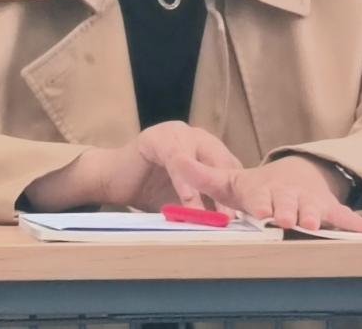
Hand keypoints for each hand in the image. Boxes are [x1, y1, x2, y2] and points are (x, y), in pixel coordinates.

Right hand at [24, 120, 244, 212]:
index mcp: (207, 149)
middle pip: (224, 162)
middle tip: (238, 220)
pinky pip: (177, 160)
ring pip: (202, 160)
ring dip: (210, 190)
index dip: (241, 194)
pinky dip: (185, 183)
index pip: (233, 169)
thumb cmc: (150, 192)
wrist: (111, 180)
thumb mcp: (185, 201)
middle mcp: (196, 137)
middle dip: (232, 192)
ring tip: (219, 217)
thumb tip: (233, 229)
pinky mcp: (157, 137)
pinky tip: (189, 203)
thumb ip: (206, 207)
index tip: (250, 220)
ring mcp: (176, 133)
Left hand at [177, 154, 361, 232]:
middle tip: (287, 220)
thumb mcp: (230, 181)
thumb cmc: (258, 187)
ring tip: (315, 225)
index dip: (262, 205)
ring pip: (314, 210)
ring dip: (315, 217)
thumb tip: (177, 161)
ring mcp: (310, 202)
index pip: (261, 198)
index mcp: (263, 190)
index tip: (261, 213)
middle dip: (288, 212)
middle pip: (288, 205)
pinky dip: (354, 221)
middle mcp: (288, 195)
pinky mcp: (328, 209)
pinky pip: (342, 215)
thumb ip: (203, 176)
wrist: (294, 175)